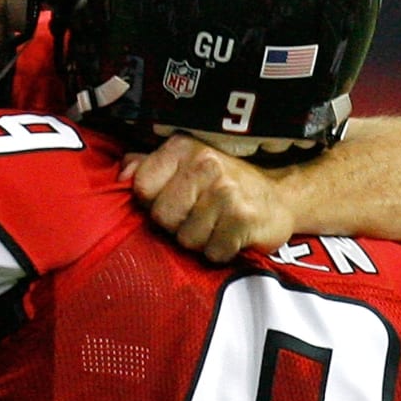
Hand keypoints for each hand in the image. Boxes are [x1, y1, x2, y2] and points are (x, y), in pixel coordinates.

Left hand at [123, 134, 294, 262]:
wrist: (279, 196)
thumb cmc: (220, 184)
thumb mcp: (183, 165)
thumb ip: (146, 166)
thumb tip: (121, 176)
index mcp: (182, 148)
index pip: (142, 187)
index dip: (152, 203)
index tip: (172, 201)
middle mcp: (205, 164)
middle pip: (162, 217)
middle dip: (176, 226)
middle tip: (197, 215)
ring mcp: (226, 191)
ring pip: (186, 240)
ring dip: (199, 240)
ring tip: (216, 224)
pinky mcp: (244, 219)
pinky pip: (212, 253)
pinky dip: (220, 251)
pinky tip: (230, 235)